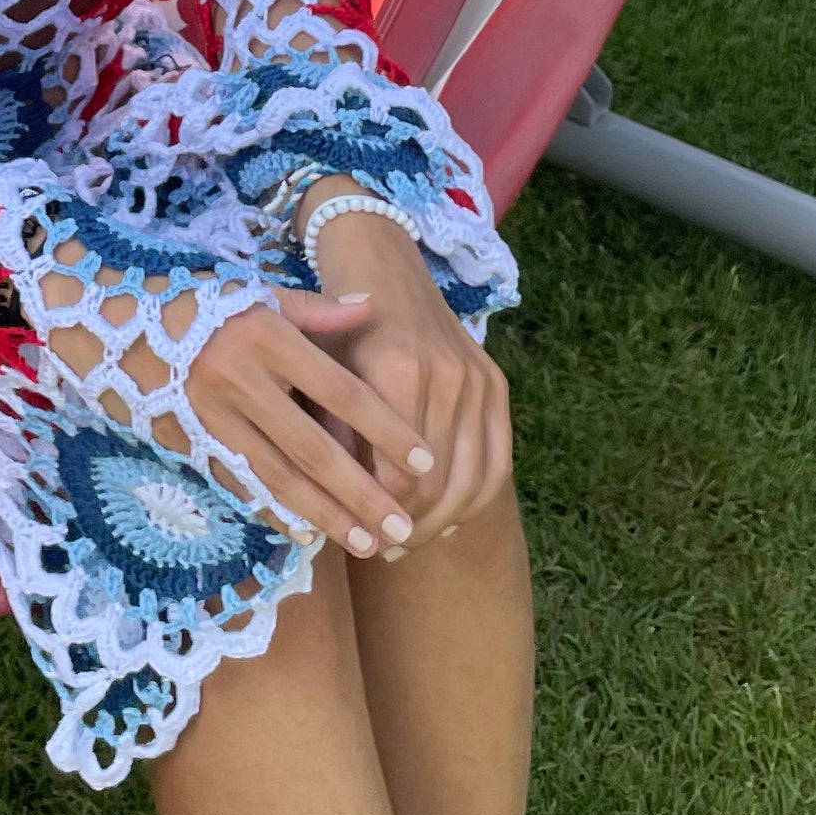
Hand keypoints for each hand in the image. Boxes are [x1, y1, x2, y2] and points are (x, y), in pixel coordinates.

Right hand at [181, 287, 459, 561]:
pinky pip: (242, 485)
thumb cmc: (202, 305)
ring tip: (367, 544)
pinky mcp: (191, 443)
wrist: (115, 325)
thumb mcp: (258, 294)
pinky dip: (276, 512)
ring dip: (326, 516)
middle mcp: (239, 381)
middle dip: (362, 493)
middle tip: (403, 526)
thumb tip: (371, 305)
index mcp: (266, 337)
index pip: (340, 390)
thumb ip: (316, 309)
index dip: (385, 428)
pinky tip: (309, 536)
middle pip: (313, 448)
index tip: (424, 461)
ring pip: (278, 477)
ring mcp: (211, 418)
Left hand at [305, 207, 510, 540]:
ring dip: (440, 521)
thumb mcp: (317, 374)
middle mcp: (445, 373)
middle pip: (436, 481)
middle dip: (409, 526)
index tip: (356, 539)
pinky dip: (476, 498)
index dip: (378, 513)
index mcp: (397, 368)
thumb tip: (328, 510)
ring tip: (409, 543)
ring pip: (470, 477)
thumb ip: (331, 435)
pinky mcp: (495, 383)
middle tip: (382, 551)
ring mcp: (477, 378)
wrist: (379, 263)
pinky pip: (498, 459)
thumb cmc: (334, 326)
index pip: (398, 472)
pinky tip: (450, 521)